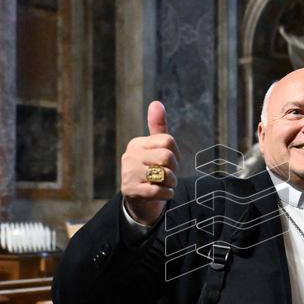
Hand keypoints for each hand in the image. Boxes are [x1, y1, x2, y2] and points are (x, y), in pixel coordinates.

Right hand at [120, 101, 180, 225]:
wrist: (140, 200)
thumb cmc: (153, 170)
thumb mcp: (157, 149)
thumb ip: (158, 127)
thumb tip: (156, 103)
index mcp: (137, 143)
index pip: (168, 140)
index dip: (175, 153)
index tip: (170, 162)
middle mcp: (130, 156)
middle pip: (167, 157)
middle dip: (174, 169)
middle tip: (168, 175)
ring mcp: (128, 173)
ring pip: (164, 174)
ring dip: (171, 183)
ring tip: (164, 184)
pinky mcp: (131, 191)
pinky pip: (159, 191)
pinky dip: (167, 194)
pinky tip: (162, 193)